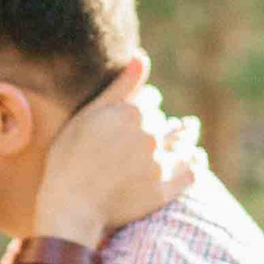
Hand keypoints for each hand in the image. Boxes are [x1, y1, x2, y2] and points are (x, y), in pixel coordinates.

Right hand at [36, 60, 199, 242]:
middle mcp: (151, 134)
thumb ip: (121, 87)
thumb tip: (143, 57)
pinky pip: (192, 172)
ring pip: (183, 143)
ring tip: (182, 140)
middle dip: (162, 125)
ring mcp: (160, 163)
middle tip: (157, 133)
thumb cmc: (69, 159)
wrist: (71, 206)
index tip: (139, 116)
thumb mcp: (88, 115)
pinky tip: (193, 160)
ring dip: (184, 140)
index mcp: (133, 112)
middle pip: (167, 121)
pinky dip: (195, 163)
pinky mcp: (165, 190)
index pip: (152, 100)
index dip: (145, 106)